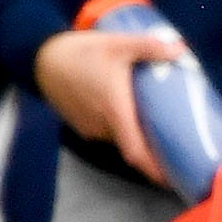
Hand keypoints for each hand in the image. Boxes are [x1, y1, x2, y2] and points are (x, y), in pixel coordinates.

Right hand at [33, 28, 174, 187]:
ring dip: (133, 133)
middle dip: (151, 148)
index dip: (154, 170)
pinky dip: (119, 126)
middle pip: (131, 146)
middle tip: (174, 144)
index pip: (136, 153)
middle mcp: (101, 127)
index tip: (173, 178)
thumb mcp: (118, 44)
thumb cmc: (80, 53)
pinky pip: (105, 131)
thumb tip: (180, 50)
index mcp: (115, 112)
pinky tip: (128, 113)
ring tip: (154, 124)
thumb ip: (149, 47)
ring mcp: (88, 127)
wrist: (41, 58)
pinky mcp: (80, 123)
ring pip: (118, 137)